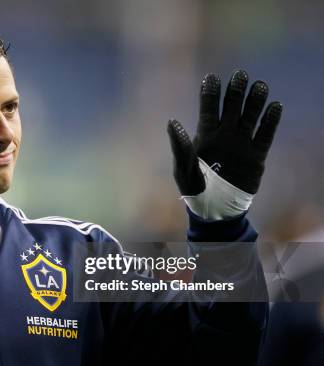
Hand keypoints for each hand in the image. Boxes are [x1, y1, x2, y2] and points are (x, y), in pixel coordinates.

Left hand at [167, 69, 282, 196]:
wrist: (214, 209)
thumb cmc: (194, 189)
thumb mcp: (183, 168)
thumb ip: (180, 145)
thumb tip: (172, 121)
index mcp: (204, 135)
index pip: (208, 109)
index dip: (210, 93)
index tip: (212, 77)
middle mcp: (224, 135)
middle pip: (231, 107)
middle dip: (235, 91)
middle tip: (240, 75)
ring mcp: (241, 144)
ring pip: (250, 117)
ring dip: (255, 101)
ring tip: (260, 86)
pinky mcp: (256, 156)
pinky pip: (264, 135)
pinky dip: (270, 122)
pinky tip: (274, 106)